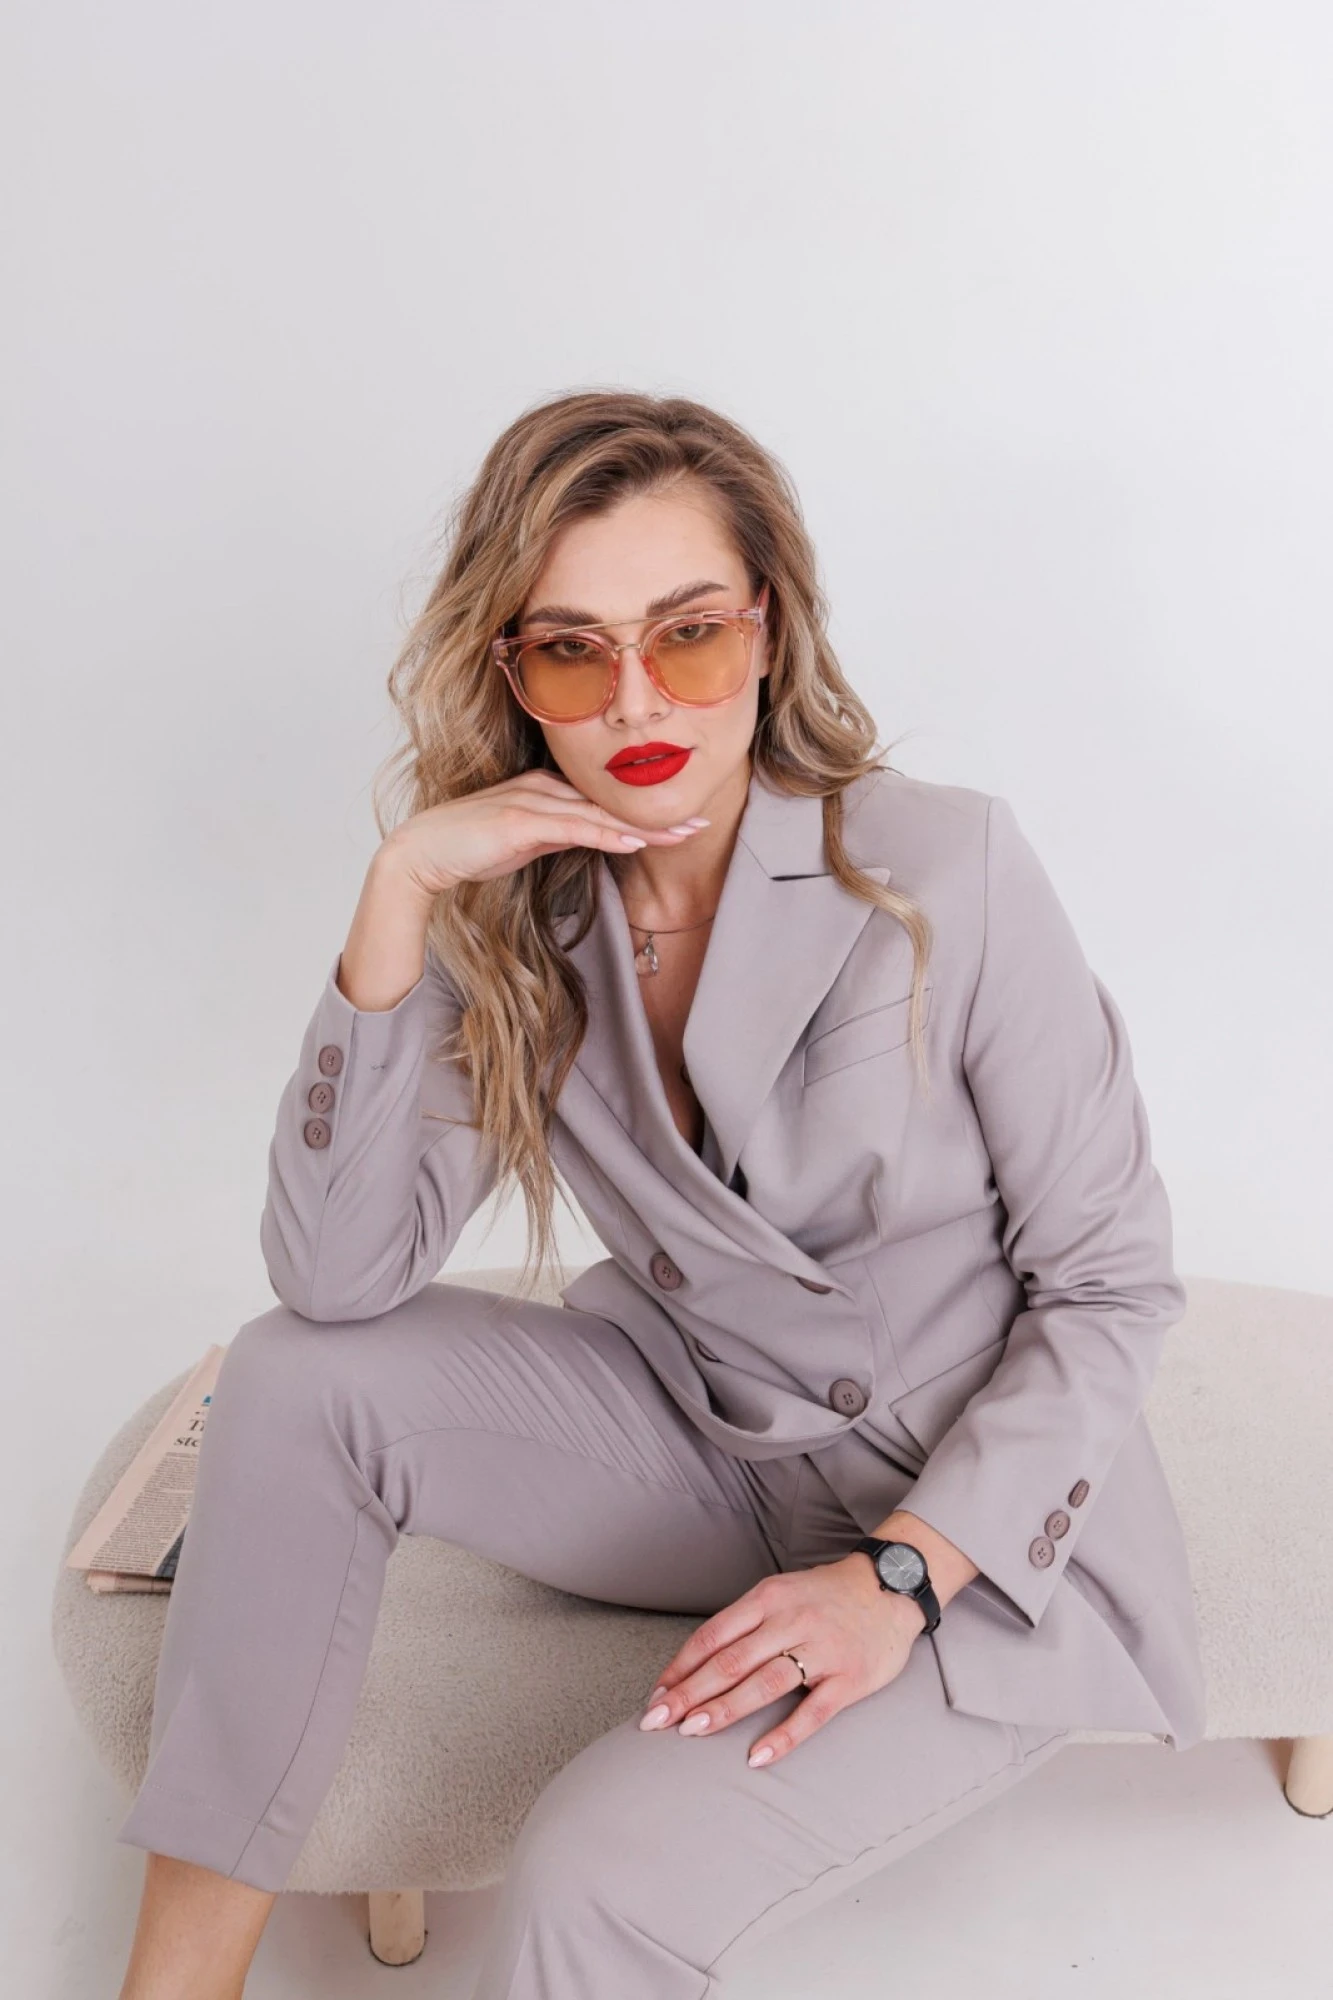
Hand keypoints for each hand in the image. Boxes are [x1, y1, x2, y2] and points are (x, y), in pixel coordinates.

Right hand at [381, 769, 705, 898]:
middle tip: (703, 822)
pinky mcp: (517, 820)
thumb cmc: (467, 849)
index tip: (684, 821)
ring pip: (599, 812)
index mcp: (545, 787)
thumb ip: (559, 834)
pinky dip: (606, 833)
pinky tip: (634, 842)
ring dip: (644, 825)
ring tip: (684, 835)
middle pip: (611, 801)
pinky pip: (572, 826)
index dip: (645, 811)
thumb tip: (596, 836)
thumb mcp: (526, 841)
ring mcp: (529, 800)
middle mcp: (542, 787)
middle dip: (658, 814)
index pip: (605, 800)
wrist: (419, 856)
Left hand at [638, 1554, 926, 1769]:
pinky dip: (783, 1736)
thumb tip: (696, 1664)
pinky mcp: (849, 1678)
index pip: (713, 1635)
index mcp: (769, 1597)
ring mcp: (822, 1649)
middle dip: (689, 1692)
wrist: (891, 1587)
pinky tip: (756, 1756)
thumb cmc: (826, 1597)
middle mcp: (791, 1620)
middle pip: (730, 1660)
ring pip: (764, 1683)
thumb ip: (745, 1624)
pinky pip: (812, 1712)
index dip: (680, 1667)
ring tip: (692, 1731)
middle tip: (656, 1721)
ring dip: (724, 1709)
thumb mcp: (782, 1594)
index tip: (655, 1696)